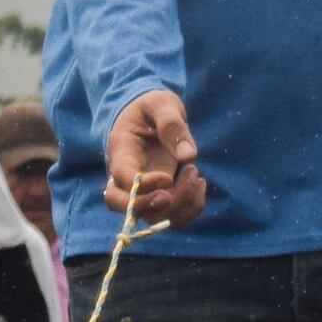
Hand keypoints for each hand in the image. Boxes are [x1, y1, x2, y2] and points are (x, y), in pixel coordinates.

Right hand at [104, 89, 205, 228]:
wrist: (148, 115)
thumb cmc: (151, 106)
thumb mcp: (161, 104)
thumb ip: (172, 125)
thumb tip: (189, 155)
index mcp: (122, 151)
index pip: (122, 179)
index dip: (143, 186)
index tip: (167, 178)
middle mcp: (125, 177)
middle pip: (123, 207)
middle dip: (151, 207)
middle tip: (171, 193)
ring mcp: (141, 190)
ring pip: (151, 217)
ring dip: (180, 205)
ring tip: (196, 175)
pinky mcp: (157, 196)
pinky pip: (171, 216)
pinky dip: (190, 208)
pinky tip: (199, 184)